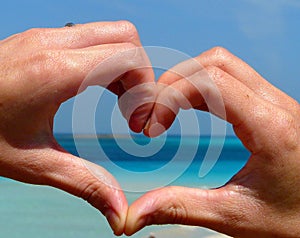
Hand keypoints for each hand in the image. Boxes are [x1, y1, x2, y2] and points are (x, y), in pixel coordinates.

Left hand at [0, 21, 154, 234]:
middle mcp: (53, 44)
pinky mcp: (42, 40)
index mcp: (55, 71)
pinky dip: (107, 61)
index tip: (138, 121)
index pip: (128, 57)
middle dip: (140, 74)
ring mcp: (46, 37)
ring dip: (125, 66)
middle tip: (131, 110)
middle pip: (126, 39)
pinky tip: (100, 88)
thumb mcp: (34, 163)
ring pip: (111, 35)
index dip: (146, 88)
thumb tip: (120, 212)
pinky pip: (91, 39)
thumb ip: (85, 183)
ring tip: (119, 100)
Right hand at [126, 47, 299, 236]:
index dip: (170, 94)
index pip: (210, 81)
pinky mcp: (272, 108)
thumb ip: (182, 208)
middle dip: (175, 82)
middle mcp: (278, 106)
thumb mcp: (235, 217)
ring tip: (167, 109)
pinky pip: (233, 79)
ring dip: (188, 81)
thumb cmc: (293, 222)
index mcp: (271, 128)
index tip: (151, 124)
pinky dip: (203, 87)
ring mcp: (278, 103)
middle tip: (153, 112)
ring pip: (224, 66)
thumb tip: (136, 211)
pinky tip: (190, 106)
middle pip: (215, 64)